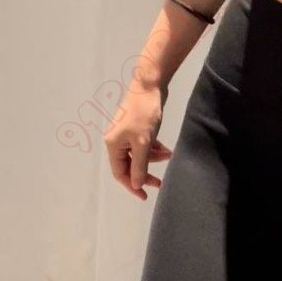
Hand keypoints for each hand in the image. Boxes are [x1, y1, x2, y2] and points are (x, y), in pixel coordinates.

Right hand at [103, 81, 171, 199]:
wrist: (150, 85)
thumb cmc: (144, 114)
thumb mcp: (143, 143)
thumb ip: (139, 166)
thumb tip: (135, 185)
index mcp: (113, 145)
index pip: (120, 173)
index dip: (132, 186)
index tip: (145, 195)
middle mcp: (116, 141)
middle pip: (129, 166)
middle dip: (145, 173)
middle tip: (160, 183)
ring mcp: (126, 135)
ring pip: (139, 156)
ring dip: (153, 159)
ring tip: (168, 154)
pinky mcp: (136, 129)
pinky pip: (144, 146)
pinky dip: (154, 149)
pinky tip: (165, 148)